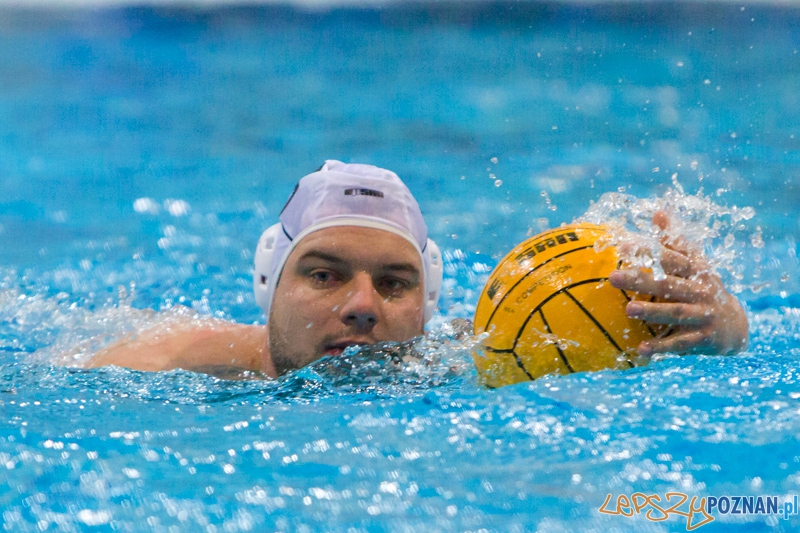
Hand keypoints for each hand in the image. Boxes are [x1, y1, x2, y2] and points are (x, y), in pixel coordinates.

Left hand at [608, 211, 748, 356]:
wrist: (735, 327)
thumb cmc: (703, 289)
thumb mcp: (694, 265)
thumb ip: (675, 242)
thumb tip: (658, 212)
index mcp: (696, 272)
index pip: (671, 258)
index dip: (648, 251)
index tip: (623, 245)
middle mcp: (701, 292)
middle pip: (668, 284)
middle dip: (641, 280)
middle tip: (612, 277)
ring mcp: (704, 315)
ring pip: (675, 312)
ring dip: (652, 311)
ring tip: (628, 310)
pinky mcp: (704, 339)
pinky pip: (680, 343)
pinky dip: (662, 347)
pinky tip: (641, 349)